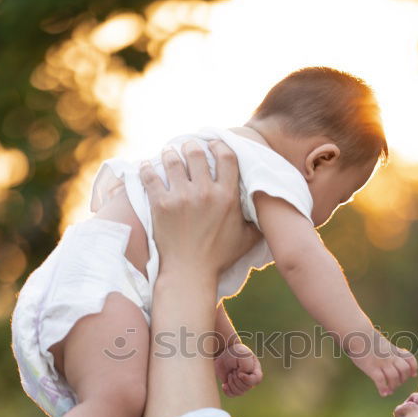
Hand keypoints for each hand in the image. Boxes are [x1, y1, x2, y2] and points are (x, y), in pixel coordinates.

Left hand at [139, 140, 256, 278]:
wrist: (189, 273)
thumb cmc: (220, 257)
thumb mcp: (247, 238)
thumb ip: (259, 220)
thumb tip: (271, 207)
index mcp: (227, 197)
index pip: (226, 156)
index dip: (219, 145)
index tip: (213, 143)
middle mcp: (205, 192)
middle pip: (196, 153)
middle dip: (191, 146)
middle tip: (187, 146)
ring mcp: (181, 197)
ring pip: (172, 160)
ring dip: (170, 153)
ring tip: (168, 153)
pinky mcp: (160, 204)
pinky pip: (150, 177)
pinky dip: (147, 168)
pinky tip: (146, 165)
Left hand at [215, 341, 262, 396]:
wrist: (223, 353)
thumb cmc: (235, 352)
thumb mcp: (243, 355)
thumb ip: (246, 366)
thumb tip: (242, 376)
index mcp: (255, 370)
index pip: (257, 380)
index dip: (248, 380)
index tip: (239, 373)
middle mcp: (250, 378)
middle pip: (247, 387)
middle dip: (237, 379)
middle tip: (233, 370)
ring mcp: (242, 383)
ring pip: (240, 392)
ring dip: (232, 384)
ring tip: (229, 374)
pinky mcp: (233, 386)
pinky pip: (232, 395)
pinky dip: (227, 391)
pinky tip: (224, 384)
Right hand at [347, 331, 417, 395]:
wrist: (356, 335)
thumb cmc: (365, 338)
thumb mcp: (382, 342)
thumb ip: (389, 349)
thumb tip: (392, 353)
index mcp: (393, 350)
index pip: (409, 358)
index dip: (413, 367)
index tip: (413, 374)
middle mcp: (390, 356)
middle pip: (404, 370)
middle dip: (403, 379)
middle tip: (397, 383)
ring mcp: (381, 362)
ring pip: (394, 377)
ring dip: (394, 386)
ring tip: (390, 390)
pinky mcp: (372, 367)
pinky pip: (381, 380)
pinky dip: (383, 388)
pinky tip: (383, 393)